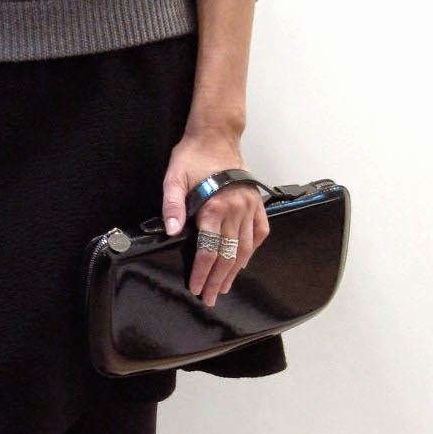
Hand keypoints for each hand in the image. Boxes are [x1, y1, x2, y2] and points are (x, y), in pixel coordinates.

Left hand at [161, 132, 270, 306]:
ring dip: (235, 270)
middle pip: (228, 254)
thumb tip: (172, 231)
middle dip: (217, 279)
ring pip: (245, 247)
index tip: (196, 287)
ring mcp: (249, 207)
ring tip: (225, 286)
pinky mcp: (256, 202)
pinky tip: (245, 261)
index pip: (209, 249)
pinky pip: (260, 231)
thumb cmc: (193, 156)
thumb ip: (172, 206)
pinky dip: (254, 249)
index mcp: (215, 206)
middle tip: (210, 297)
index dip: (202, 272)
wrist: (216, 135)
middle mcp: (236, 209)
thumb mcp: (174, 178)